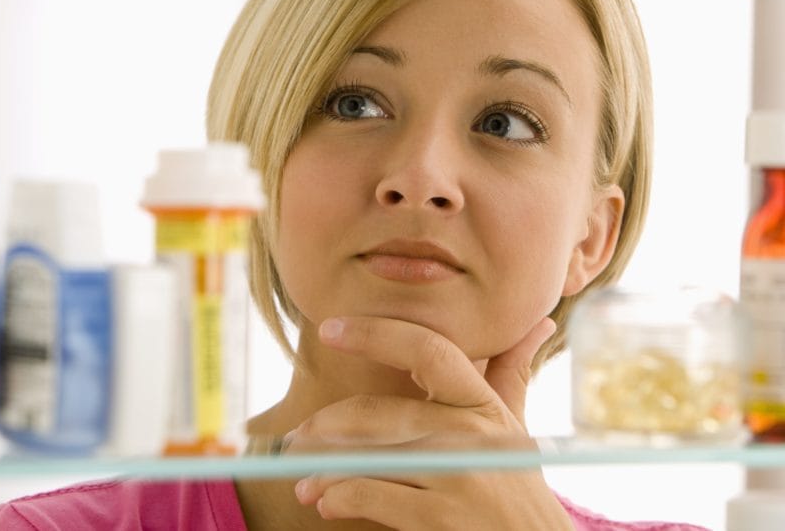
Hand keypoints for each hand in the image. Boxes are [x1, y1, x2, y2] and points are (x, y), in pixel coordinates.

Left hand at [288, 315, 572, 529]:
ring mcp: (458, 476)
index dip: (375, 334)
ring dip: (323, 471)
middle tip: (296, 440)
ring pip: (366, 455)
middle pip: (377, 411)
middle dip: (326, 426)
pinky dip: (339, 498)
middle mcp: (472, 434)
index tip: (330, 329)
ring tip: (305, 482)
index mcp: (483, 404)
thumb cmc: (519, 489)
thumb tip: (538, 322)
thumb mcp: (515, 430)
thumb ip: (511, 376)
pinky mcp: (442, 517)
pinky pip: (370, 495)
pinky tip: (327, 504)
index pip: (427, 351)